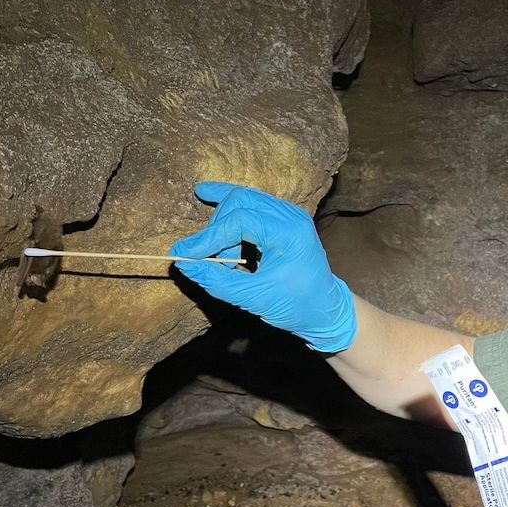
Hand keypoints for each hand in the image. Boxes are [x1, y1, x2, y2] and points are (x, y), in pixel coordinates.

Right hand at [169, 181, 355, 352]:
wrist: (325, 311)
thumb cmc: (296, 306)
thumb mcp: (253, 298)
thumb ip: (216, 279)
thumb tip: (183, 262)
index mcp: (290, 233)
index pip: (239, 220)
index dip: (208, 237)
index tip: (185, 254)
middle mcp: (291, 216)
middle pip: (240, 200)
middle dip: (216, 228)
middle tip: (206, 258)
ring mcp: (289, 214)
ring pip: (244, 198)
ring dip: (222, 221)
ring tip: (216, 252)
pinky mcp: (282, 218)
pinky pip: (251, 204)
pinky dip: (230, 212)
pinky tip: (207, 196)